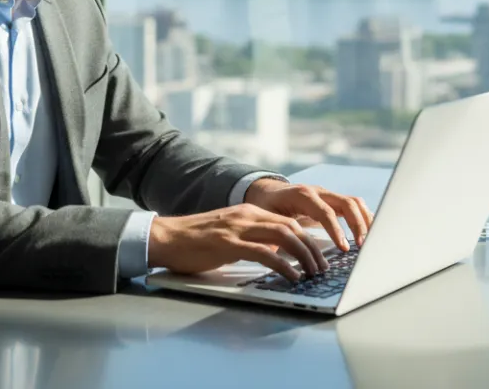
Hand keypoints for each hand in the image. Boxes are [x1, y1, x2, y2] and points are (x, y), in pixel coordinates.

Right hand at [149, 205, 330, 281]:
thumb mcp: (229, 235)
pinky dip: (283, 265)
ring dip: (303, 256)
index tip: (319, 256)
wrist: (166, 237)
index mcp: (248, 212)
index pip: (288, 221)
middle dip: (312, 248)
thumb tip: (276, 254)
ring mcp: (238, 228)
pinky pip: (264, 253)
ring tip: (313, 273)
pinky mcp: (228, 244)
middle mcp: (246, 215)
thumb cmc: (195, 241)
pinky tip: (292, 277)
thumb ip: (252, 239)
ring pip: (283, 236)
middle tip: (322, 268)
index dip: (308, 238)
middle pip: (291, 227)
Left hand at [244, 180, 372, 252]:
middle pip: (346, 203)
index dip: (336, 230)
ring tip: (370, 241)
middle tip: (362, 246)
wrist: (267, 192)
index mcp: (302, 196)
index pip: (326, 212)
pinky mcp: (333, 201)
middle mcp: (318, 192)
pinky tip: (368, 233)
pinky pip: (353, 206)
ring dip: (365, 220)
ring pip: (354, 202)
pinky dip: (363, 218)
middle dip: (358, 224)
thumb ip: (276, 233)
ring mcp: (327, 195)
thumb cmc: (266, 207)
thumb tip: (278, 255)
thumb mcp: (267, 218)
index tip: (344, 248)